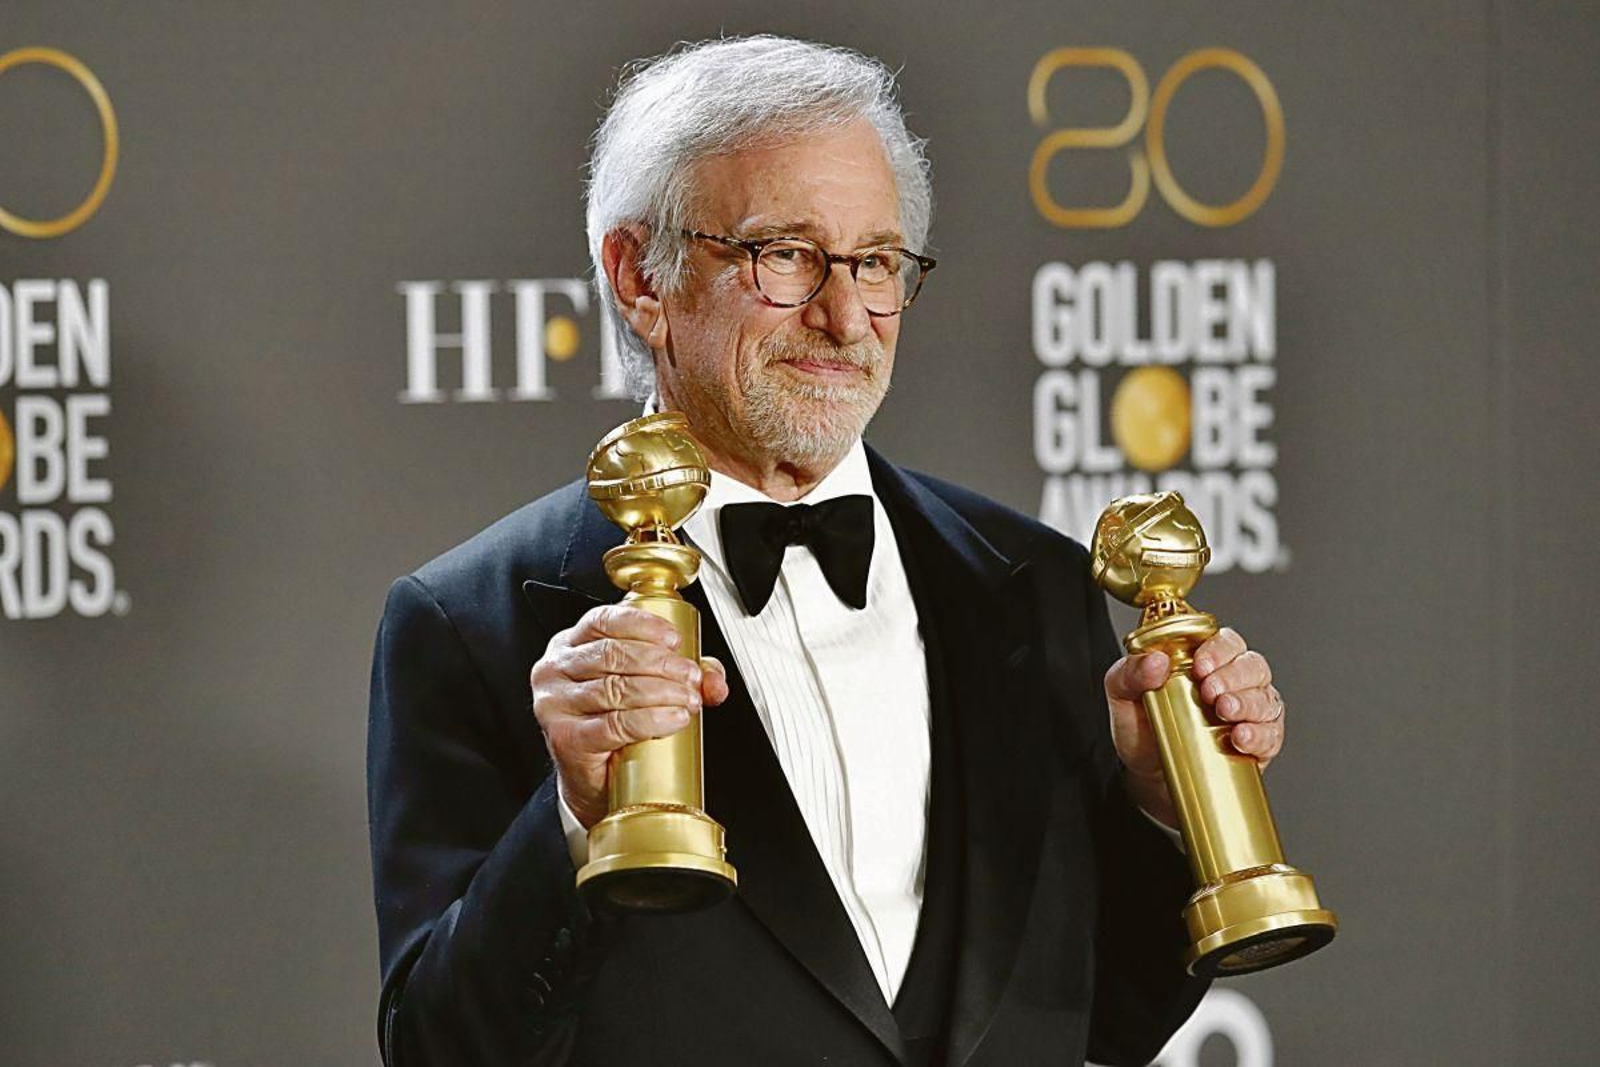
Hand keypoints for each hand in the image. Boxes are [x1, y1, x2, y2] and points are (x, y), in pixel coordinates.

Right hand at [530, 604, 729, 828]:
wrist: (593, 779)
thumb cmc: (613, 724)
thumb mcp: (646, 687)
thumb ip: (682, 675)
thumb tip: (714, 681)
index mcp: (570, 645)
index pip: (604, 621)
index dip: (643, 625)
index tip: (675, 640)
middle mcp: (555, 669)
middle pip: (613, 654)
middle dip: (661, 664)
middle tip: (691, 677)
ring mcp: (554, 704)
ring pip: (616, 688)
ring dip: (662, 692)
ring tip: (688, 700)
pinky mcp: (564, 737)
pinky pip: (614, 724)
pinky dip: (650, 720)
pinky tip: (673, 719)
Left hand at [1104, 627, 1285, 825]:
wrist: (1148, 773)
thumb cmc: (1141, 726)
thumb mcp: (1122, 695)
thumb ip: (1130, 673)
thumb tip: (1155, 661)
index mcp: (1206, 660)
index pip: (1226, 642)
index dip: (1219, 650)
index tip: (1201, 666)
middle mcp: (1234, 681)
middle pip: (1252, 666)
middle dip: (1234, 677)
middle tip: (1211, 692)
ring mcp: (1250, 712)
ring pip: (1265, 698)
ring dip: (1248, 703)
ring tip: (1224, 712)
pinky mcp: (1259, 743)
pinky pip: (1272, 734)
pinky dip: (1260, 734)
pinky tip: (1241, 736)